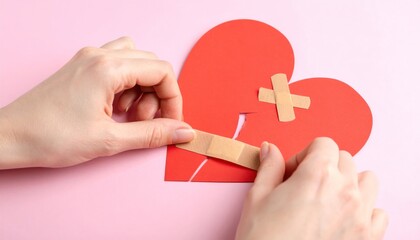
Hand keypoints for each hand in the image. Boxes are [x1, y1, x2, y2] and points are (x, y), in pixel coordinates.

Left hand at [0, 37, 193, 168]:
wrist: (10, 137)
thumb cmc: (51, 137)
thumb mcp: (109, 140)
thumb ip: (152, 134)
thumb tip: (183, 132)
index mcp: (108, 68)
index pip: (162, 71)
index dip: (173, 98)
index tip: (171, 122)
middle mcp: (99, 55)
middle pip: (151, 65)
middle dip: (158, 95)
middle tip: (146, 121)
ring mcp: (88, 58)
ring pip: (135, 62)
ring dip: (141, 88)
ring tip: (127, 114)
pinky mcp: (81, 67)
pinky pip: (117, 65)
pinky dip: (125, 85)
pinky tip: (114, 107)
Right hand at [236, 138, 387, 239]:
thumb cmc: (265, 239)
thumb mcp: (257, 197)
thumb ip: (269, 167)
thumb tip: (270, 150)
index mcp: (318, 175)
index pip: (324, 144)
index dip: (304, 154)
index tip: (292, 170)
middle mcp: (345, 191)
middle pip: (345, 159)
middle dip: (324, 165)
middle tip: (304, 184)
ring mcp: (360, 215)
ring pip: (367, 181)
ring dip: (349, 182)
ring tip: (328, 197)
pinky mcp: (368, 237)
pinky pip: (378, 212)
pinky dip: (365, 210)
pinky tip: (343, 217)